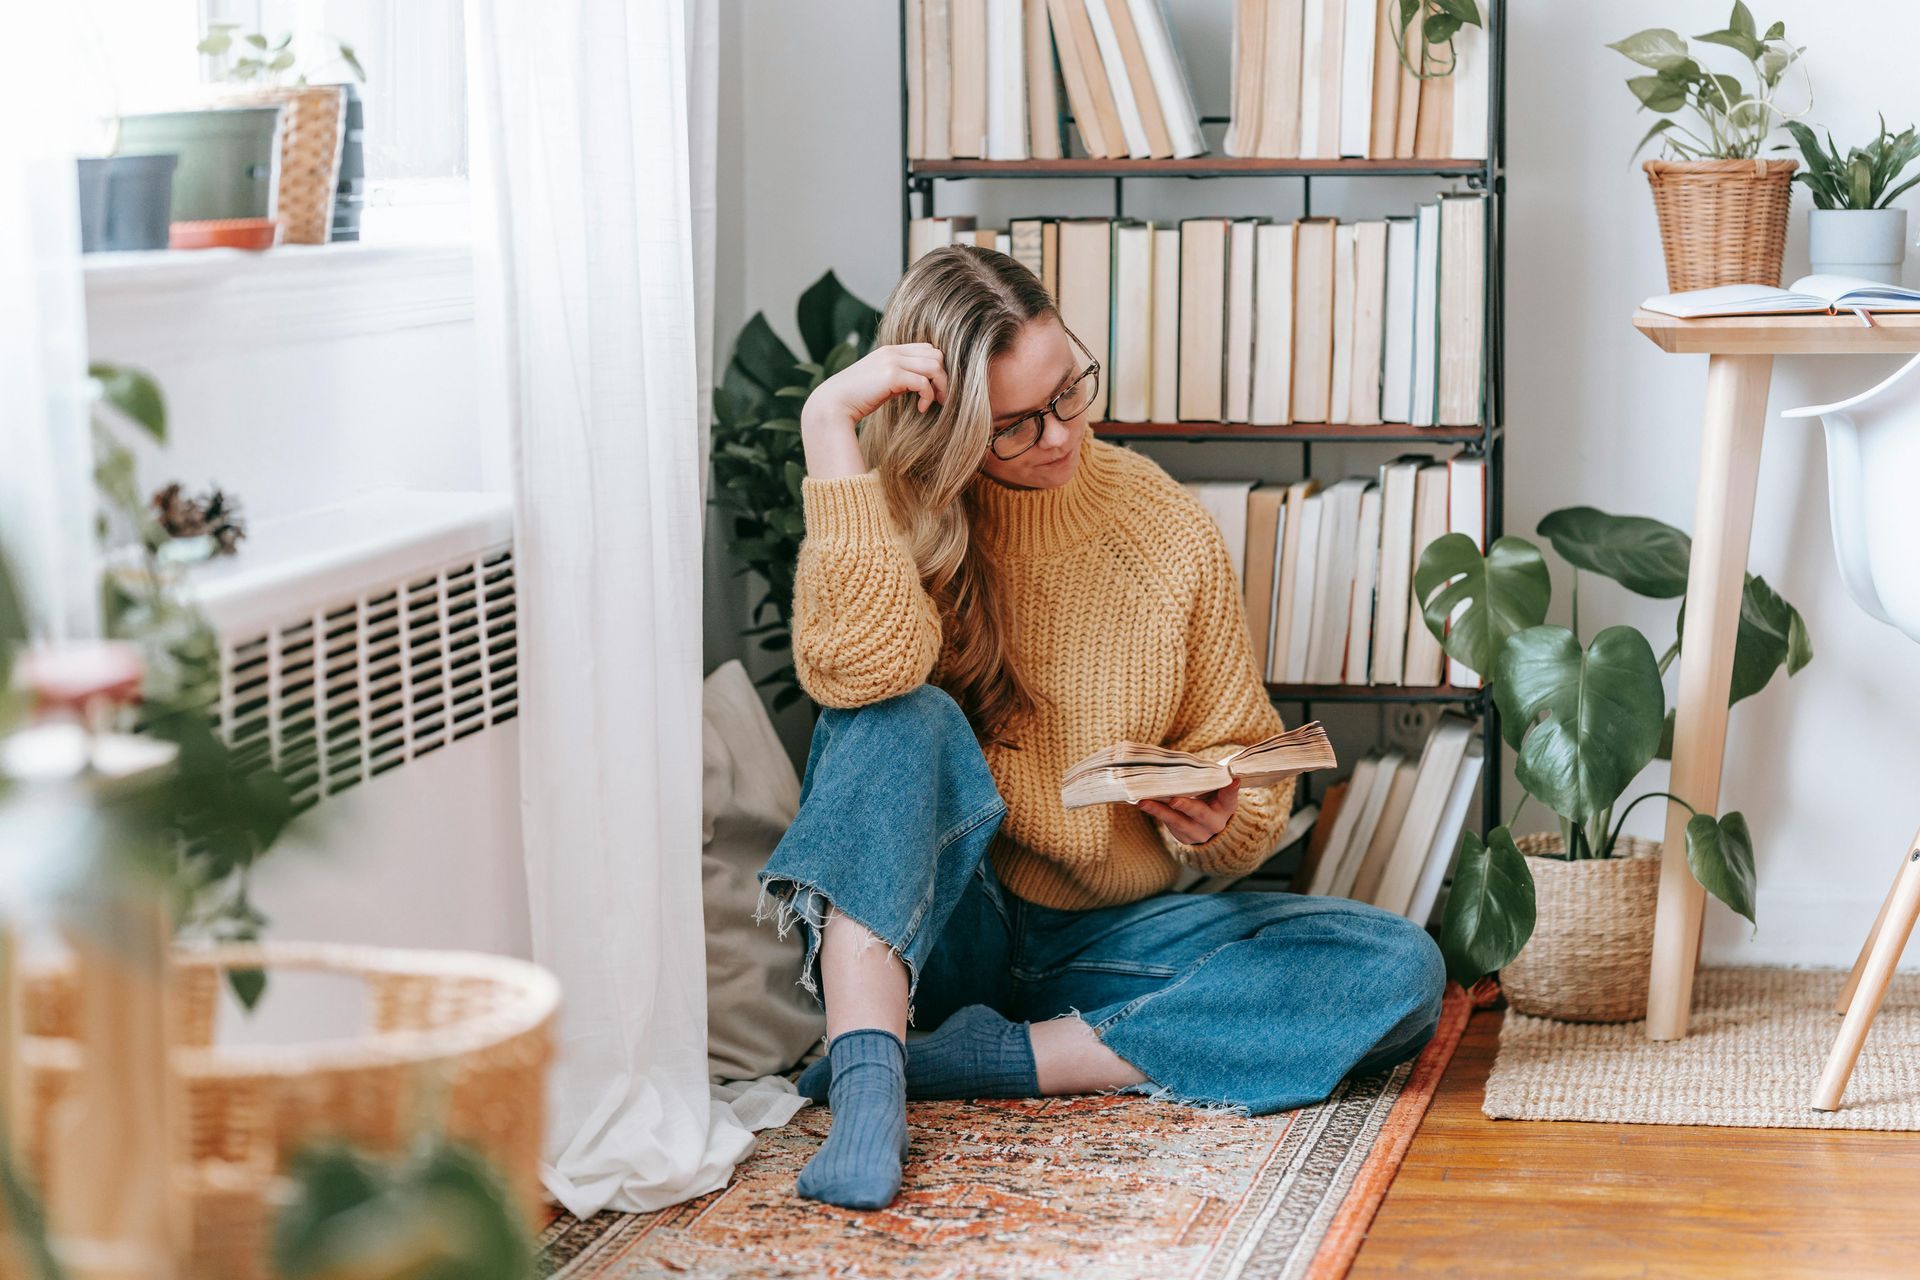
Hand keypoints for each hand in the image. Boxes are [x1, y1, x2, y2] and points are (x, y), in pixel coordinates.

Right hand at [801, 343, 949, 479]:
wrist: (831, 405)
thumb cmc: (856, 399)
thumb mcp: (881, 384)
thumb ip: (899, 379)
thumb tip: (921, 386)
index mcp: (890, 351)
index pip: (927, 349)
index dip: (936, 368)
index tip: (935, 390)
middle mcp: (892, 351)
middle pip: (936, 354)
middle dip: (943, 377)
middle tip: (940, 398)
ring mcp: (891, 361)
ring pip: (934, 366)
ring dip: (940, 386)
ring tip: (934, 403)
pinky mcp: (891, 375)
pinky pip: (923, 382)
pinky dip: (927, 396)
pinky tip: (920, 408)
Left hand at [1138, 779, 1239, 845]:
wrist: (1208, 827)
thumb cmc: (1212, 799)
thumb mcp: (1218, 791)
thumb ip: (1215, 780)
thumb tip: (1218, 766)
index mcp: (1226, 807)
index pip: (1229, 797)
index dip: (1231, 789)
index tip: (1233, 779)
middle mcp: (1214, 823)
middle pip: (1200, 813)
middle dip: (1186, 806)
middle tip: (1173, 800)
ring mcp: (1198, 832)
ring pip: (1178, 821)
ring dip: (1160, 811)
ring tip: (1144, 802)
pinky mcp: (1183, 837)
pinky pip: (1168, 824)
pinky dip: (1155, 812)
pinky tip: (1142, 803)